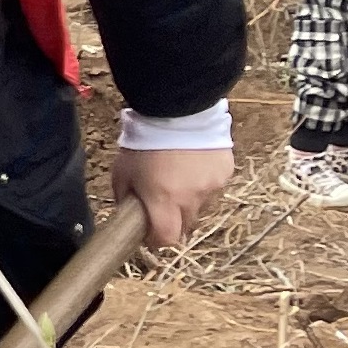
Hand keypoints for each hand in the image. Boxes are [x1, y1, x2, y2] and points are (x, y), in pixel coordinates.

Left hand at [112, 143, 232, 251]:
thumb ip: (125, 199)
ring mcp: (212, 186)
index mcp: (164, 200)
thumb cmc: (144, 141)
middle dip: (173, 219)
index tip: (150, 231)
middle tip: (162, 200)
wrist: (177, 108)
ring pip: (201, 206)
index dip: (157, 239)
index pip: (167, 239)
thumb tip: (129, 215)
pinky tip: (193, 163)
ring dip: (190, 199)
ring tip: (178, 175)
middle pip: (185, 225)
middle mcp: (191, 198)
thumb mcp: (122, 172)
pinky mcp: (225, 172)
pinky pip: (213, 186)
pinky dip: (203, 181)